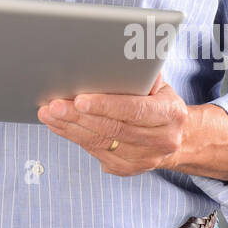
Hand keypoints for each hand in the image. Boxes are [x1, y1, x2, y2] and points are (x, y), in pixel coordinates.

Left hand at [37, 72, 188, 174]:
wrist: (177, 138)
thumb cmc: (160, 102)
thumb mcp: (160, 84)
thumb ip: (142, 73)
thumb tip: (117, 59)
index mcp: (170, 114)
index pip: (134, 110)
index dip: (105, 105)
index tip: (79, 100)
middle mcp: (161, 140)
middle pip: (112, 128)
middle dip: (78, 116)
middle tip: (54, 105)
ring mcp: (145, 159)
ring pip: (100, 142)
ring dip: (70, 128)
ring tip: (49, 113)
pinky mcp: (128, 169)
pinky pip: (96, 152)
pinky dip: (74, 137)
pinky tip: (59, 126)